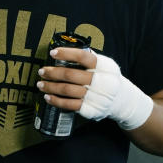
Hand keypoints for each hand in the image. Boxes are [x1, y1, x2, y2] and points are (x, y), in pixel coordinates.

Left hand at [38, 47, 152, 129]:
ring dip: (51, 87)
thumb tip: (63, 52)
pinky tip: (48, 96)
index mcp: (105, 67)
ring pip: (67, 90)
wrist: (122, 100)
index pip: (84, 57)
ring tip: (41, 83)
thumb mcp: (105, 66)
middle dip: (53, 73)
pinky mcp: (91, 110)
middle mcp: (102, 82)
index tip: (53, 53)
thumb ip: (88, 59)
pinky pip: (69, 105)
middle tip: (42, 71)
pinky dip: (56, 101)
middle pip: (72, 75)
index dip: (67, 53)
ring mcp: (97, 97)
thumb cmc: (107, 79)